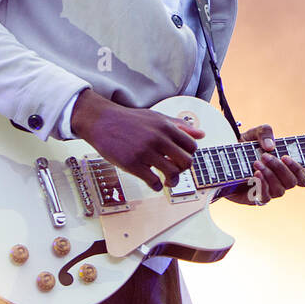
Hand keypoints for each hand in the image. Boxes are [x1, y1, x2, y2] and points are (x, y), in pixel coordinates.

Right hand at [70, 90, 203, 192]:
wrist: (103, 121)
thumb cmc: (131, 120)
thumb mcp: (158, 117)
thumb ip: (180, 126)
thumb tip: (201, 134)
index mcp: (166, 126)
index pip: (191, 146)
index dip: (189, 155)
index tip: (180, 159)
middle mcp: (158, 138)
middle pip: (186, 162)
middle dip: (183, 170)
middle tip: (176, 172)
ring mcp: (145, 152)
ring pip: (172, 174)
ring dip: (173, 182)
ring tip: (168, 182)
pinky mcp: (132, 164)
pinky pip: (154, 182)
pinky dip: (157, 186)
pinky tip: (153, 182)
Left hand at [225, 124, 304, 204]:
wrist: (222, 161)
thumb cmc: (243, 148)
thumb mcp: (253, 134)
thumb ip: (264, 132)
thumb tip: (270, 146)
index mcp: (284, 170)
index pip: (302, 178)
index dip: (300, 170)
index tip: (285, 157)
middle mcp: (279, 183)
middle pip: (291, 182)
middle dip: (280, 168)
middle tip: (265, 156)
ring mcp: (268, 192)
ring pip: (279, 190)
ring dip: (270, 175)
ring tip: (256, 162)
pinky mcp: (254, 199)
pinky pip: (265, 198)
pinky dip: (262, 185)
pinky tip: (255, 174)